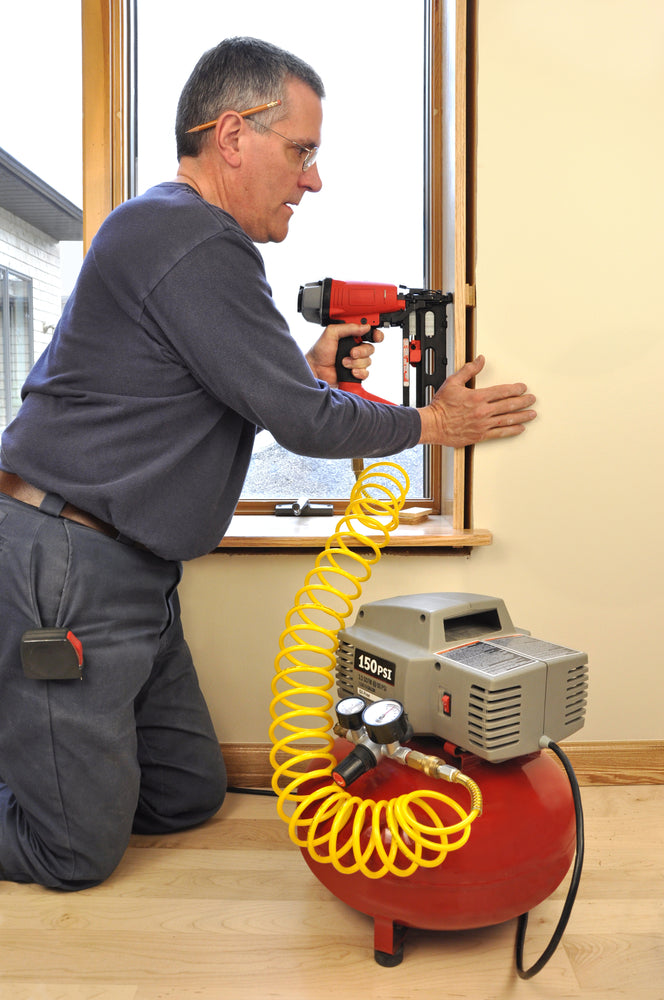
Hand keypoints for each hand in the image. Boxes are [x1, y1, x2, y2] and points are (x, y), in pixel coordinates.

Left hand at [305, 324, 384, 385]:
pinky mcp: (355, 373)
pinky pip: (366, 373)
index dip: (376, 334)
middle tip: (352, 352)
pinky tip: (350, 371)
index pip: (369, 334)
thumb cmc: (320, 351)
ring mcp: (355, 361)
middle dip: (362, 351)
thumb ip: (348, 327)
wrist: (315, 369)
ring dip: (356, 362)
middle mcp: (355, 348)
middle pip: (370, 348)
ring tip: (344, 362)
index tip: (376, 337)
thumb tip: (365, 326)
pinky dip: (359, 372)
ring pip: (368, 361)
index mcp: (351, 337)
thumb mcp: (331, 332)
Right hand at [418, 355, 536, 446]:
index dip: (515, 389)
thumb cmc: (441, 406)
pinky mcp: (480, 435)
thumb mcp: (453, 382)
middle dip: (523, 401)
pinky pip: (499, 433)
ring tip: (532, 414)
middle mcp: (482, 411)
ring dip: (522, 416)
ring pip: (507, 419)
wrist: (432, 425)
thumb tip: (480, 360)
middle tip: (532, 399)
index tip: (523, 388)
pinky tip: (519, 428)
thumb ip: (469, 370)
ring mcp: (482, 424)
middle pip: (509, 405)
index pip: (502, 391)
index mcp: (477, 397)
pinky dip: (511, 431)